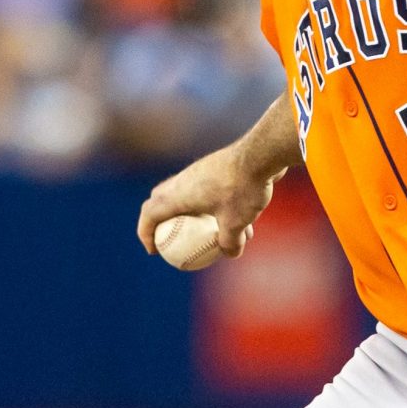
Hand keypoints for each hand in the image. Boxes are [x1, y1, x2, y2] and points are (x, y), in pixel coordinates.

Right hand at [136, 144, 287, 258]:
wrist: (261, 154)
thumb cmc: (242, 188)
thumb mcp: (236, 223)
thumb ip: (229, 242)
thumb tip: (230, 253)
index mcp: (178, 194)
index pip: (149, 213)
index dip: (145, 233)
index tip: (154, 250)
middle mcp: (184, 179)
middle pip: (162, 199)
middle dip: (162, 218)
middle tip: (171, 237)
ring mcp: (200, 170)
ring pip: (189, 194)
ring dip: (195, 214)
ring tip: (213, 235)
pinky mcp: (217, 166)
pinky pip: (208, 189)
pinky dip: (216, 206)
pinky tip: (245, 221)